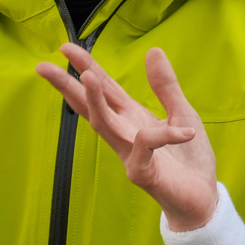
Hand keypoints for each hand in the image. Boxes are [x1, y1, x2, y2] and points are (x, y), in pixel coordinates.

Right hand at [35, 44, 217, 230]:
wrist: (202, 197)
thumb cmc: (188, 158)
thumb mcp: (182, 113)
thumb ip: (166, 86)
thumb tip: (152, 50)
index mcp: (132, 118)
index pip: (104, 89)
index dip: (86, 67)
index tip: (65, 47)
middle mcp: (124, 134)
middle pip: (90, 106)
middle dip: (67, 86)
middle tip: (42, 66)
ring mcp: (129, 154)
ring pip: (105, 125)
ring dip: (96, 101)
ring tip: (89, 76)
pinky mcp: (142, 173)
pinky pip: (146, 147)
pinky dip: (162, 135)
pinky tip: (183, 131)